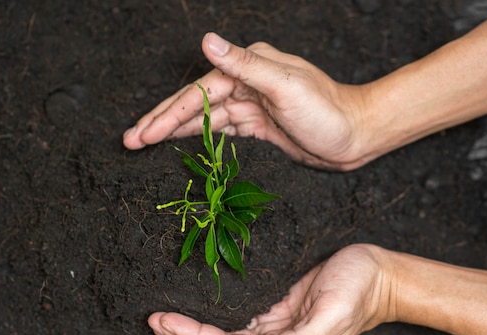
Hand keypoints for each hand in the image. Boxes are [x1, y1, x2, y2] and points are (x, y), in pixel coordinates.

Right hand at [123, 32, 372, 170]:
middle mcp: (245, 82)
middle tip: (130, 139)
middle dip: (160, 121)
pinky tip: (179, 142)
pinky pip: (219, 130)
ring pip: (202, 118)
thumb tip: (206, 40)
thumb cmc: (328, 111)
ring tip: (144, 142)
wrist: (357, 136)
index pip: (197, 92)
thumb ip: (244, 65)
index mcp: (248, 67)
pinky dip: (197, 136)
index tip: (143, 133)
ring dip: (173, 130)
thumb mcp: (285, 86)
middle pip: (193, 104)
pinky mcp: (256, 125)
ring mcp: (249, 104)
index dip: (168, 114)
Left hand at [148, 244, 392, 334]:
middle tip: (153, 320)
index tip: (168, 323)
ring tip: (162, 318)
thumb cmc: (357, 292)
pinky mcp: (275, 316)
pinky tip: (195, 312)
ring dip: (193, 330)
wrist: (376, 274)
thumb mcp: (332, 315)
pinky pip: (237, 322)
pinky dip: (212, 319)